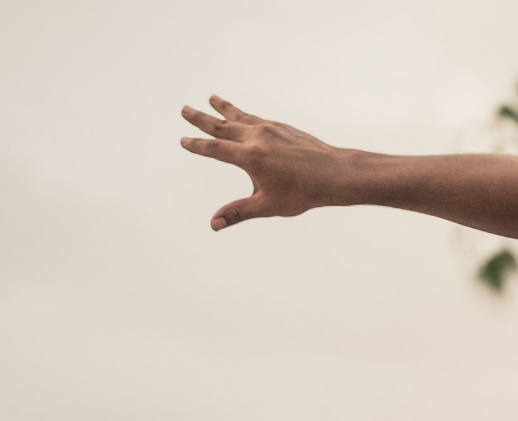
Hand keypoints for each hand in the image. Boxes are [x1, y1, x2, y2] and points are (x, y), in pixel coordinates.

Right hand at [178, 96, 349, 229]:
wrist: (334, 174)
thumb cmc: (303, 192)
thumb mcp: (267, 205)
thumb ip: (238, 212)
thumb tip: (214, 224)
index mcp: (250, 156)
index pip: (215, 149)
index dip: (196, 145)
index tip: (183, 140)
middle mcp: (257, 137)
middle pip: (222, 126)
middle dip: (201, 118)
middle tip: (184, 109)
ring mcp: (271, 129)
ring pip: (240, 116)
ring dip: (223, 108)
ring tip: (211, 98)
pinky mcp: (282, 127)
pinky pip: (257, 117)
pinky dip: (244, 114)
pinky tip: (242, 115)